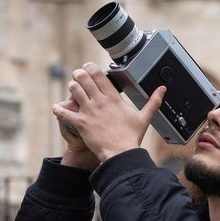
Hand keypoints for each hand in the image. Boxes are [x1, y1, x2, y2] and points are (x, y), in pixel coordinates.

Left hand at [52, 62, 166, 162]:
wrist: (121, 153)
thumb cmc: (131, 137)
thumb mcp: (144, 117)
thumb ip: (153, 101)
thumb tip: (162, 90)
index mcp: (114, 98)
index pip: (98, 75)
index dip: (90, 68)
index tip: (88, 67)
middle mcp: (100, 102)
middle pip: (84, 78)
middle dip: (79, 74)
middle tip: (78, 75)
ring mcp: (89, 111)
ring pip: (74, 90)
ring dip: (71, 88)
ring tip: (72, 88)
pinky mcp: (81, 123)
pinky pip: (65, 112)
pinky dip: (59, 109)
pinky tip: (57, 108)